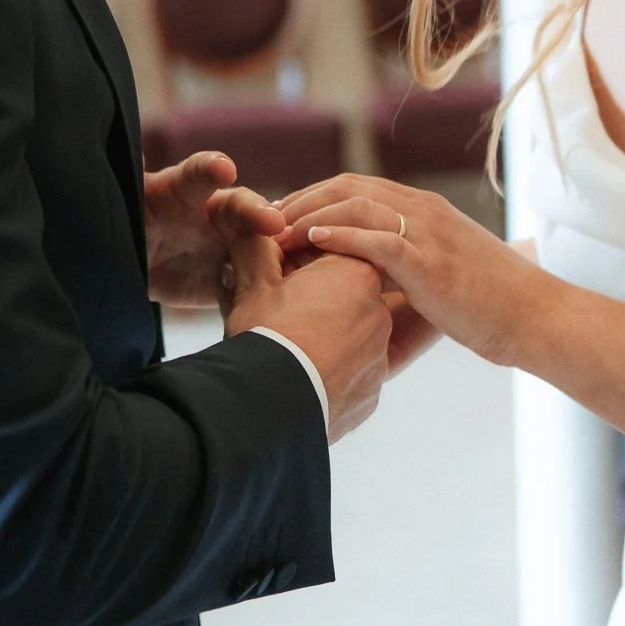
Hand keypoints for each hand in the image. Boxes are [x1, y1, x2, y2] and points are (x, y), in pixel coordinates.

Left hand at [143, 151, 283, 306]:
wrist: (131, 270)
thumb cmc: (131, 224)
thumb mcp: (127, 204)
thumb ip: (132, 180)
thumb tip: (134, 154)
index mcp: (184, 190)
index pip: (200, 172)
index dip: (212, 168)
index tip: (224, 169)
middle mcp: (215, 214)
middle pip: (244, 208)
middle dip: (259, 213)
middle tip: (275, 223)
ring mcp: (228, 248)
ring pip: (259, 247)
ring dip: (276, 252)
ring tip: (287, 263)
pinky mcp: (230, 281)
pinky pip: (253, 286)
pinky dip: (268, 291)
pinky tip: (278, 298)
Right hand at [215, 202, 391, 441]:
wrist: (265, 409)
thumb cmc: (262, 336)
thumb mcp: (253, 282)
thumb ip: (254, 243)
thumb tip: (244, 217)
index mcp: (358, 274)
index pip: (339, 254)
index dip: (304, 263)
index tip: (280, 275)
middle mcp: (381, 313)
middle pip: (350, 295)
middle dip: (321, 299)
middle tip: (281, 312)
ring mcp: (379, 357)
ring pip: (354, 336)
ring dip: (329, 336)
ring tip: (289, 346)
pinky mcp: (372, 393)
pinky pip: (354, 375)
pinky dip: (333, 372)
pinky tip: (303, 376)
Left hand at [276, 174, 551, 367]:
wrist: (534, 316)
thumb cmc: (492, 304)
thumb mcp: (444, 274)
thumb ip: (409, 268)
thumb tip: (371, 283)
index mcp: (425, 210)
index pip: (355, 188)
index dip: (312, 198)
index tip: (279, 219)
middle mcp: (423, 210)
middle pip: (346, 187)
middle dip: (299, 200)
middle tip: (262, 221)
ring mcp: (428, 232)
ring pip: (355, 205)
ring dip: (309, 216)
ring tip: (275, 234)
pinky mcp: (430, 261)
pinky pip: (377, 238)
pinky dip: (340, 236)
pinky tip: (312, 243)